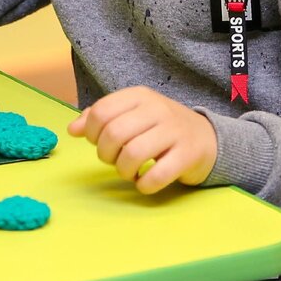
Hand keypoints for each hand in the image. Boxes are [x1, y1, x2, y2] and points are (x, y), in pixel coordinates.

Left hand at [66, 86, 217, 194]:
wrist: (208, 138)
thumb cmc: (161, 126)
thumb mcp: (132, 114)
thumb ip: (101, 118)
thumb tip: (72, 130)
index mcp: (139, 95)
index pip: (101, 111)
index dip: (92, 133)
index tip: (99, 143)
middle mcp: (156, 109)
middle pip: (114, 134)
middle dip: (106, 154)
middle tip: (113, 160)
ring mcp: (174, 131)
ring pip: (133, 154)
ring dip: (123, 170)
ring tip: (128, 172)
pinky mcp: (188, 155)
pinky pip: (157, 175)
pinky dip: (144, 184)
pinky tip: (144, 182)